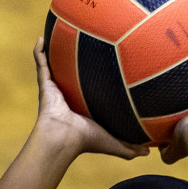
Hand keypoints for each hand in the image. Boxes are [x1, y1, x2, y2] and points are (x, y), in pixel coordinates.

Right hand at [33, 38, 149, 160]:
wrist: (63, 138)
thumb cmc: (86, 141)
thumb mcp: (113, 142)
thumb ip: (130, 147)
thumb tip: (148, 153)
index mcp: (82, 107)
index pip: (88, 91)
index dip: (95, 81)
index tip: (104, 67)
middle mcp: (68, 95)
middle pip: (71, 76)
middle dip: (75, 63)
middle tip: (84, 46)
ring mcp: (55, 88)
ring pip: (55, 67)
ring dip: (54, 53)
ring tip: (58, 35)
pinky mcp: (46, 84)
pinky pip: (41, 63)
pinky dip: (39, 51)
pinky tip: (40, 38)